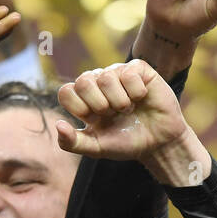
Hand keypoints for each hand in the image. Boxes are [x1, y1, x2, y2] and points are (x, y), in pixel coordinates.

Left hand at [56, 60, 189, 161]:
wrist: (158, 143)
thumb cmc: (126, 143)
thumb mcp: (96, 148)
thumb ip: (72, 142)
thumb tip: (58, 125)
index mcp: (84, 100)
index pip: (66, 92)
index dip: (80, 108)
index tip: (96, 120)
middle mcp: (98, 83)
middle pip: (82, 81)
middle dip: (100, 105)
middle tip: (113, 114)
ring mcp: (117, 73)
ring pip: (106, 77)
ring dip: (120, 101)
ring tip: (129, 109)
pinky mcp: (138, 68)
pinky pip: (128, 74)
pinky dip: (136, 93)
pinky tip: (142, 98)